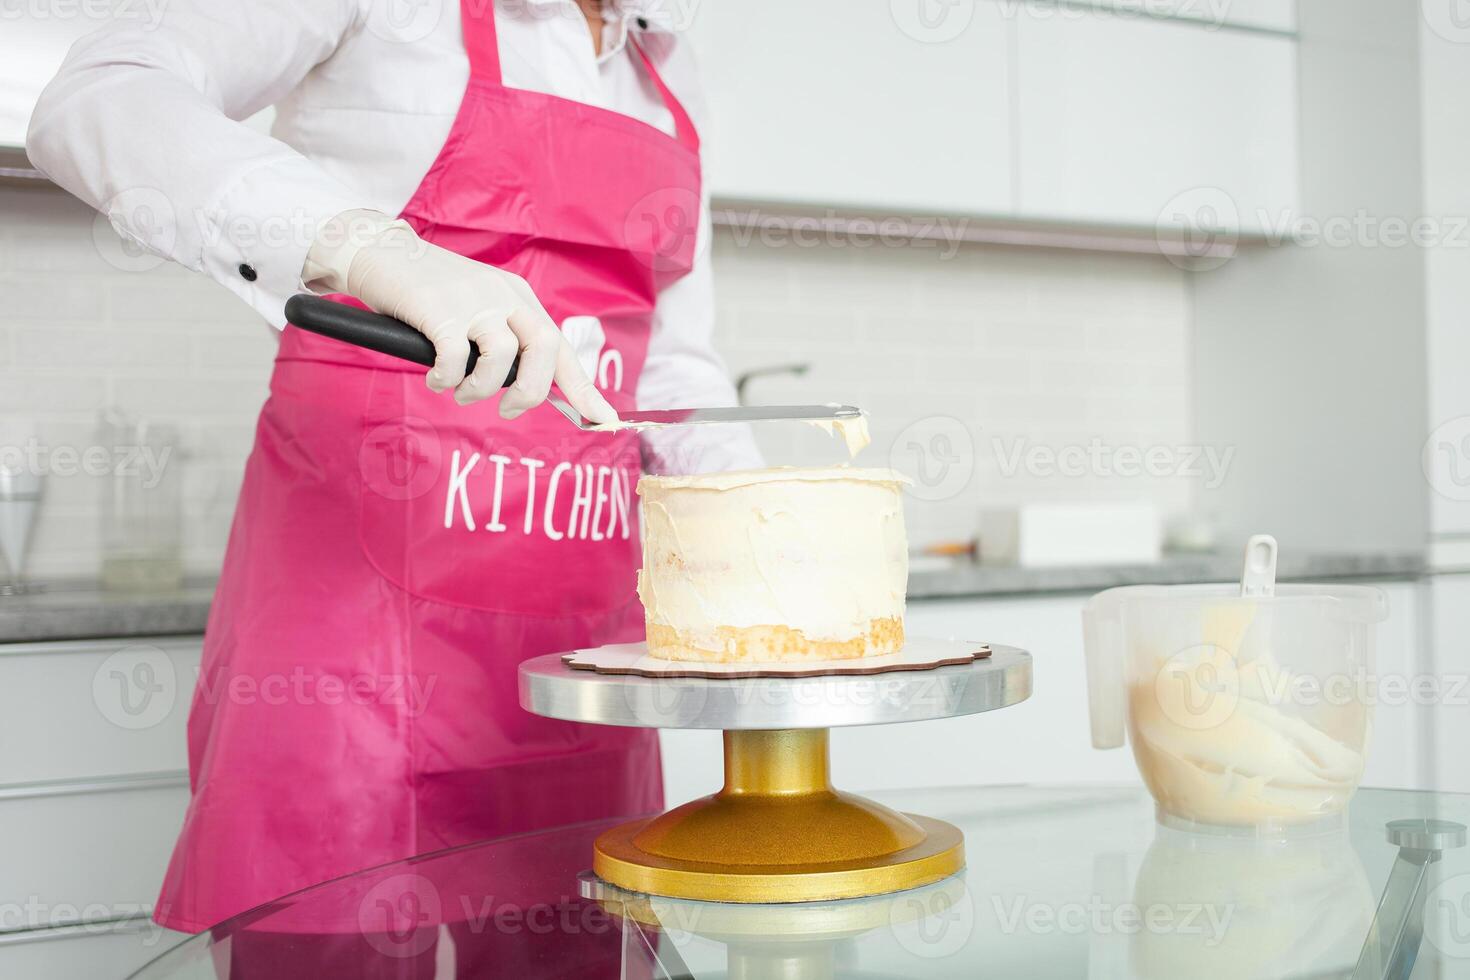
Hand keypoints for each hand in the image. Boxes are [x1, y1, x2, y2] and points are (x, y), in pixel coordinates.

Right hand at [304, 210, 616, 421]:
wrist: (381, 254)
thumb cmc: (429, 292)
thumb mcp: (478, 306)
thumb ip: (503, 339)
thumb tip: (523, 388)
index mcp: (519, 298)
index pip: (561, 348)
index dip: (584, 389)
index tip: (603, 421)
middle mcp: (504, 296)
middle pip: (543, 350)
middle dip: (531, 392)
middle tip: (507, 409)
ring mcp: (473, 301)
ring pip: (500, 359)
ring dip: (480, 389)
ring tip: (460, 391)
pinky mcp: (440, 311)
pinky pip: (455, 359)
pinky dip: (447, 379)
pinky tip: (436, 378)